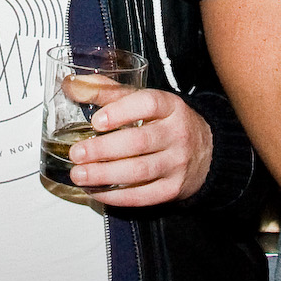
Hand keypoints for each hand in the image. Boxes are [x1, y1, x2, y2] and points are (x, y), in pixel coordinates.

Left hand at [64, 86, 212, 206]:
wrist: (207, 151)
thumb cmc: (166, 122)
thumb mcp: (145, 101)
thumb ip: (108, 91)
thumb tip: (73, 84)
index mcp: (170, 106)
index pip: (148, 104)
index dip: (121, 111)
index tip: (96, 121)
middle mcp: (177, 134)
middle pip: (139, 142)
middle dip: (103, 149)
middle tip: (77, 153)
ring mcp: (177, 163)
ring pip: (139, 171)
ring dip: (104, 175)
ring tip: (79, 174)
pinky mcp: (173, 189)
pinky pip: (142, 195)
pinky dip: (116, 196)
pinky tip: (97, 191)